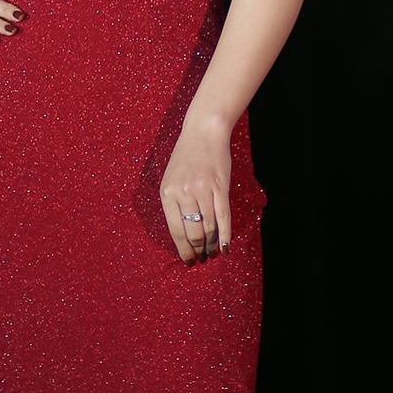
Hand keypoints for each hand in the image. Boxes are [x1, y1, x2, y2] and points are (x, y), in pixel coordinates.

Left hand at [159, 122, 231, 263]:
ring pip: (208, 227)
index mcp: (167, 193)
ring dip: (211, 245)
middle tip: (202, 258)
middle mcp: (183, 193)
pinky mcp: (219, 186)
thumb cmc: (187, 157)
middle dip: (198, 249)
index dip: (183, 249)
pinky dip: (225, 235)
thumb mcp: (171, 179)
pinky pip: (223, 217)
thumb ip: (175, 203)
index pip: (175, 230)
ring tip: (213, 253)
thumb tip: (183, 234)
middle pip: (192, 232)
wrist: (203, 132)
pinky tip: (226, 247)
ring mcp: (202, 190)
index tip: (188, 260)